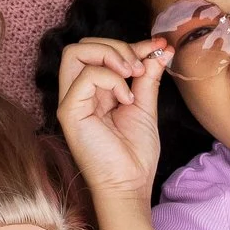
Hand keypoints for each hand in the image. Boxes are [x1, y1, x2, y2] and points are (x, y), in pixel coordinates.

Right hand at [55, 37, 166, 202]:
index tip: (158, 48)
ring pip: (76, 52)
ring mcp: (71, 101)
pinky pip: (85, 76)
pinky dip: (110, 79)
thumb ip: (149, 77)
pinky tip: (125, 99)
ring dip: (111, 56)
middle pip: (83, 45)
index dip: (130, 44)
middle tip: (140, 68)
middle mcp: (78, 92)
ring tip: (132, 76)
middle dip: (117, 46)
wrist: (130, 185)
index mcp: (94, 91)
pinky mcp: (69, 111)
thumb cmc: (134, 154)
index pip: (100, 51)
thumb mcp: (145, 106)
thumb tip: (160, 50)